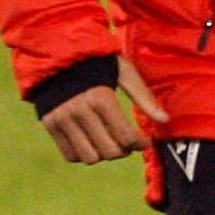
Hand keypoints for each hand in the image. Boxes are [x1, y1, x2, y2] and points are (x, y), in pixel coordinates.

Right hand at [41, 58, 167, 164]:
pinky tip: (92, 142)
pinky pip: (70, 155)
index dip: (139, 144)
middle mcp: (80, 111)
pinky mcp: (50, 125)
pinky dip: (84, 155)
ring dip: (103, 155)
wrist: (57, 56)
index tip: (143, 142)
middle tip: (128, 144)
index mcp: (101, 98)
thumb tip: (165, 119)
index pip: (126, 136)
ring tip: (110, 143)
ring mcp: (62, 119)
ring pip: (89, 158)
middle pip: (109, 152)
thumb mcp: (124, 71)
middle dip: (124, 151)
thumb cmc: (98, 63)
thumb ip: (143, 96)